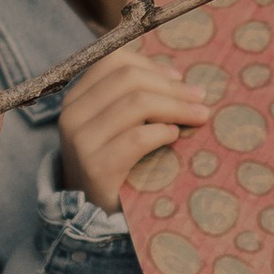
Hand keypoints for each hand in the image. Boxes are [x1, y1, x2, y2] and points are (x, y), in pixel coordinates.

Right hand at [57, 50, 214, 211]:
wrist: (93, 212)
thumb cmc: (114, 163)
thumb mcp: (115, 125)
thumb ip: (133, 98)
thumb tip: (177, 76)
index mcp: (76, 98)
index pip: (114, 61)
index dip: (151, 64)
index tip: (178, 77)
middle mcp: (72, 115)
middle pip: (129, 79)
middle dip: (172, 86)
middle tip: (200, 98)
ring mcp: (81, 141)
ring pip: (137, 104)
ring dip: (176, 107)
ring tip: (199, 116)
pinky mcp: (96, 167)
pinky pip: (138, 137)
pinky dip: (162, 132)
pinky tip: (174, 136)